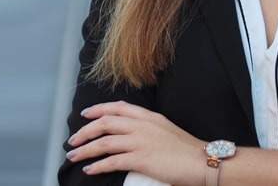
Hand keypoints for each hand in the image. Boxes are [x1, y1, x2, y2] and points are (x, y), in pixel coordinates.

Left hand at [65, 101, 203, 184]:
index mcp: (148, 116)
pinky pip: (112, 161)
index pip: (117, 107)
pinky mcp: (141, 159)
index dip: (98, 109)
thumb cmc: (188, 150)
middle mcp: (141, 125)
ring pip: (103, 142)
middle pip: (104, 123)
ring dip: (85, 150)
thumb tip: (129, 133)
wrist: (203, 162)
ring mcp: (140, 141)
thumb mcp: (166, 129)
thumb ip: (147, 127)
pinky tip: (90, 169)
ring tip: (74, 156)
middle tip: (73, 140)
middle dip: (85, 131)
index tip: (85, 114)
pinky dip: (97, 166)